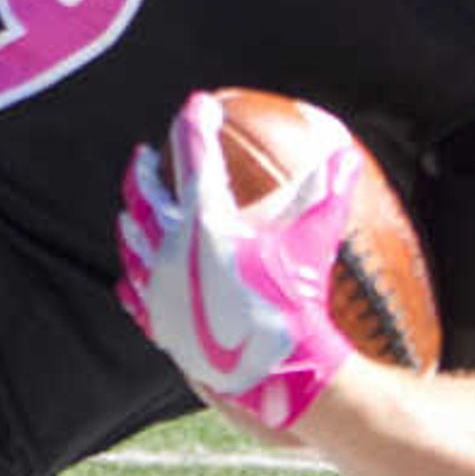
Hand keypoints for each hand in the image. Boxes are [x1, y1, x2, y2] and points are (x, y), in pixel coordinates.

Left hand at [114, 89, 360, 438]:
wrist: (273, 371)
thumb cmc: (295, 304)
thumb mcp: (314, 242)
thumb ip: (328, 195)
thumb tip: (346, 152)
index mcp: (204, 219)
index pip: (194, 155)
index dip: (195, 123)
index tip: (197, 104)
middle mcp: (170, 246)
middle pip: (146, 195)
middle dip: (144, 170)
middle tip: (144, 155)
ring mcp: (158, 286)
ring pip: (132, 243)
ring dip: (131, 220)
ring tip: (129, 211)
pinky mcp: (158, 322)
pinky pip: (135, 295)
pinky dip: (132, 279)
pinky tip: (127, 280)